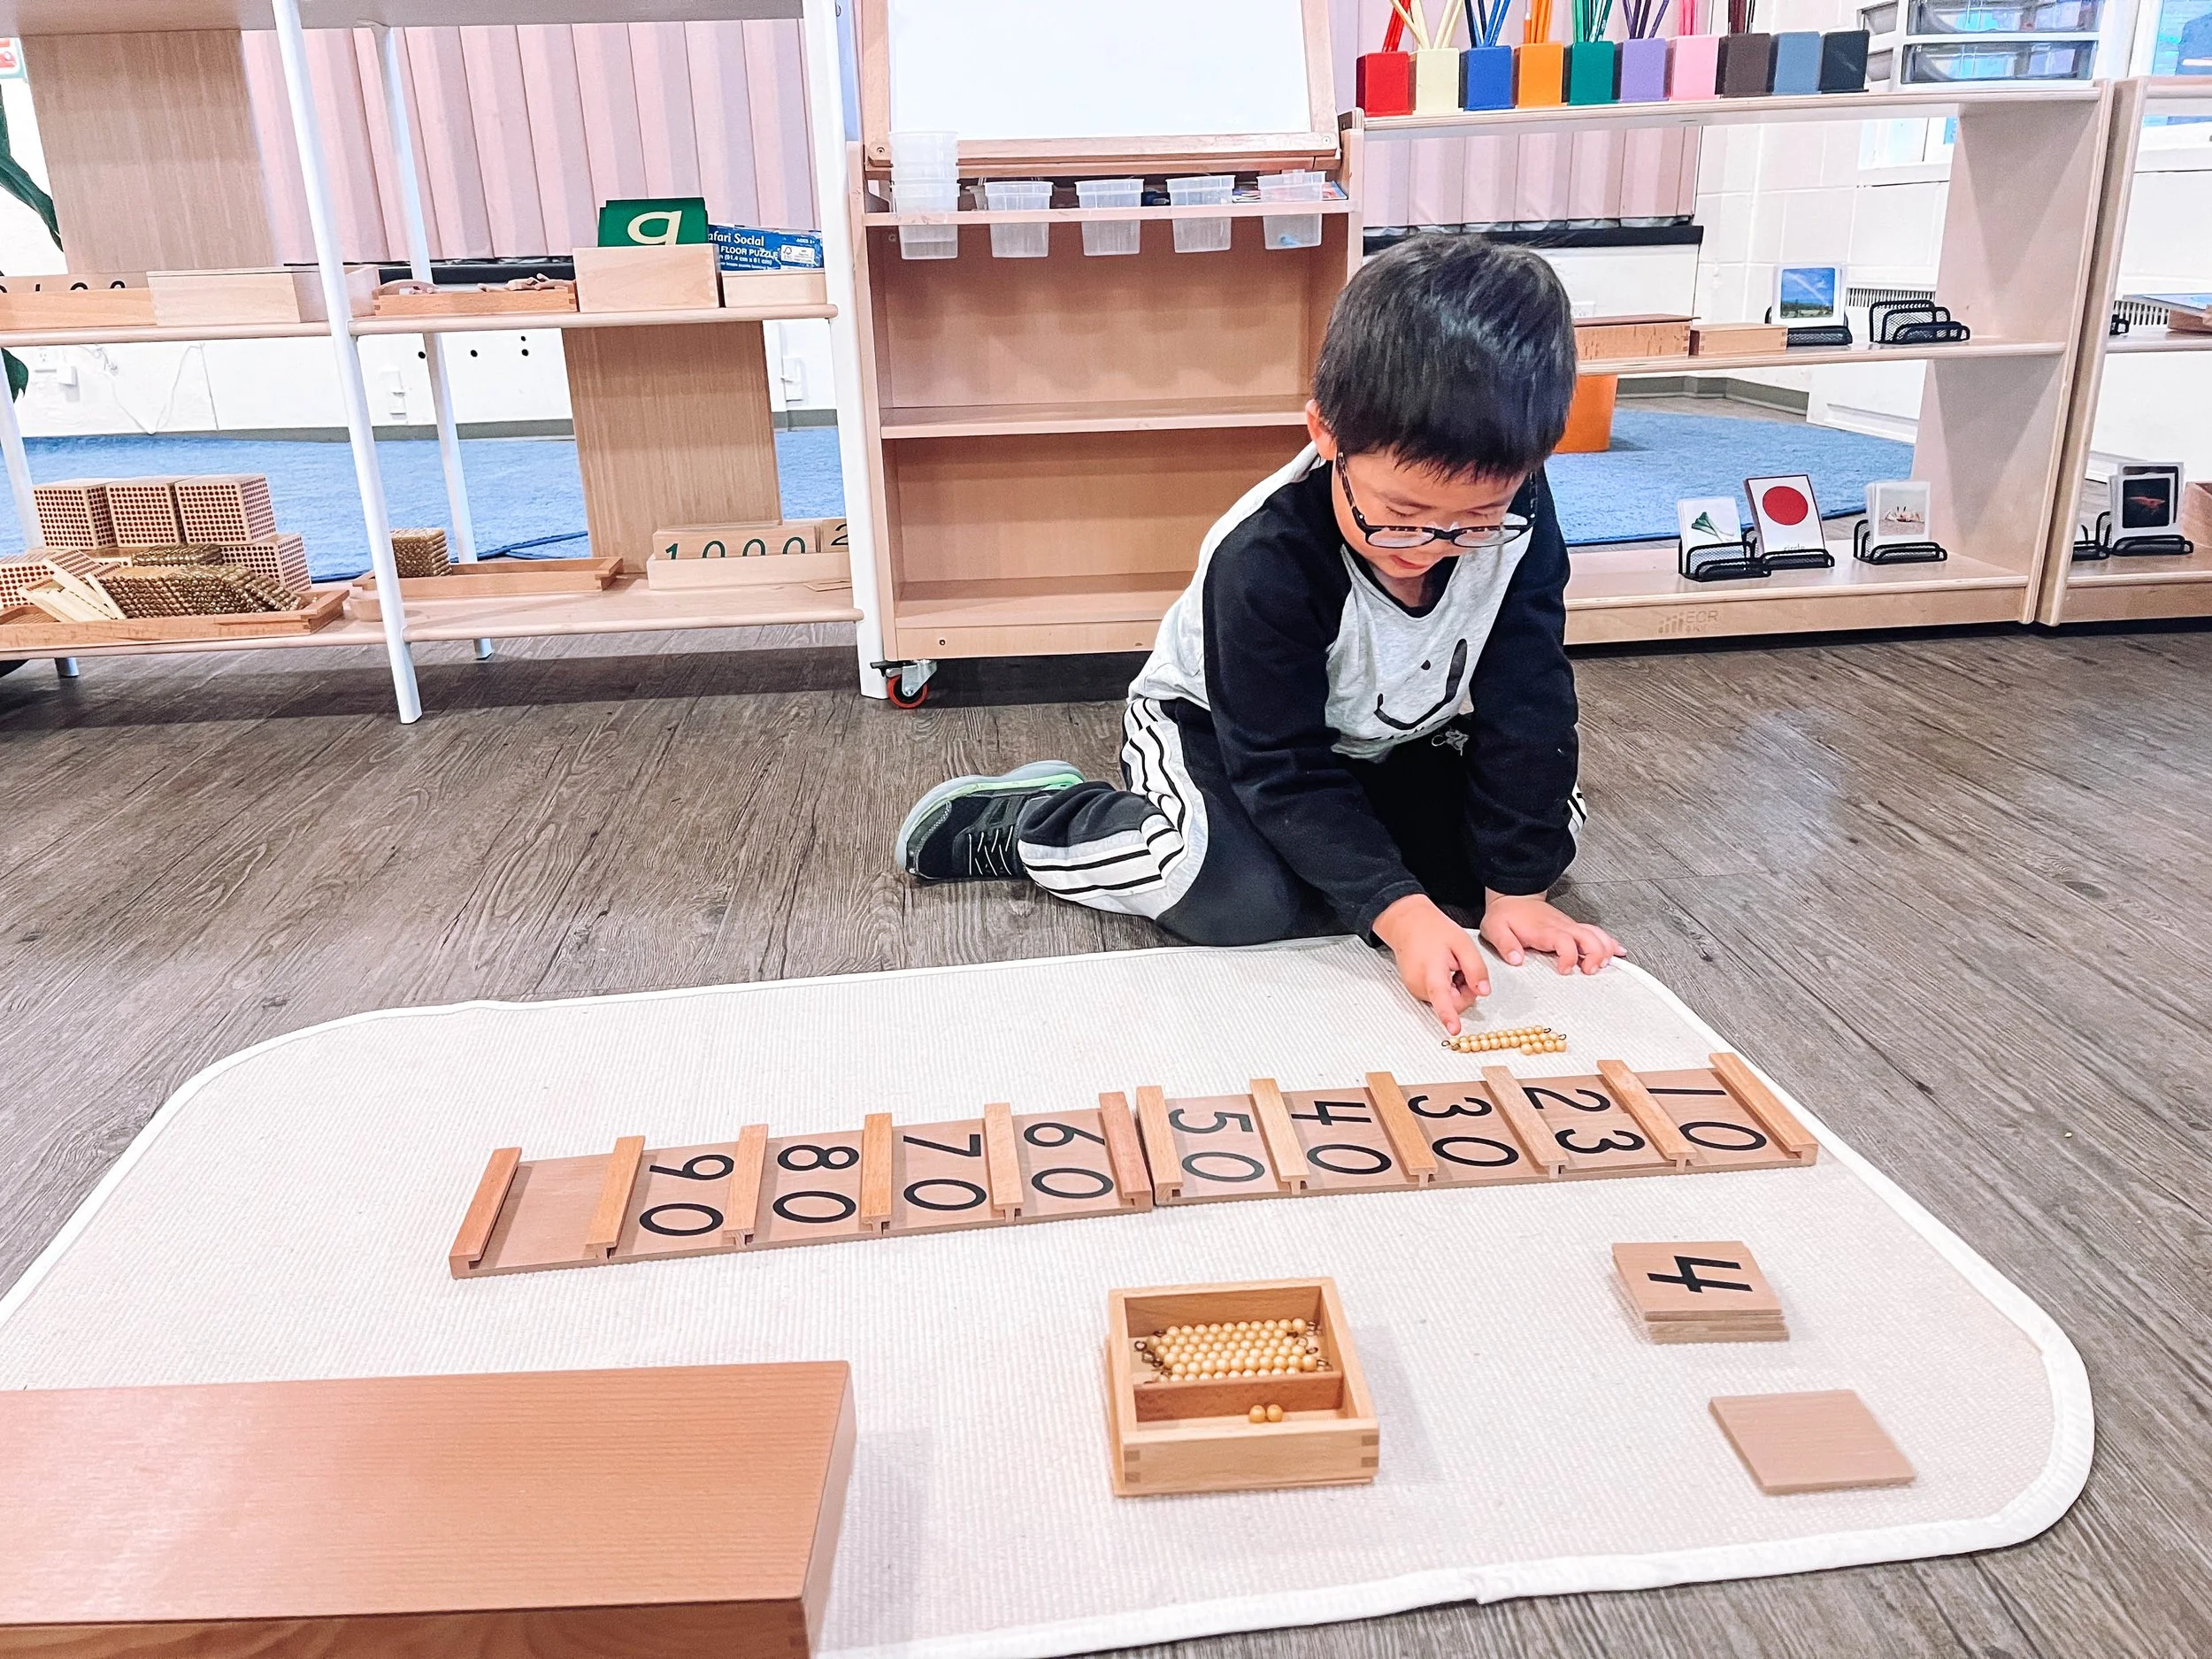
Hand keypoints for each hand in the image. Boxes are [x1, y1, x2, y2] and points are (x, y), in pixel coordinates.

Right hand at [1373, 893, 1490, 1033]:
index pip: (1442, 997)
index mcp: (1431, 970)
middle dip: (1465, 990)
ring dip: (1455, 988)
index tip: (1454, 1029)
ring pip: (1447, 1001)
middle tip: (1462, 968)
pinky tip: (1442, 969)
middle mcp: (1419, 984)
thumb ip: (1476, 968)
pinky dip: (1446, 987)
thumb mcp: (1463, 943)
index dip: (1449, 1015)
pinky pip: (1438, 997)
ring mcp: (1415, 989)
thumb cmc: (1433, 930)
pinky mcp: (1415, 990)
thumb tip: (1484, 992)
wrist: (1407, 924)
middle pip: (1453, 1002)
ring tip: (1449, 965)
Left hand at [1480, 890, 1624, 975]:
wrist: (1513, 897)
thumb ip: (1505, 944)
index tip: (1564, 970)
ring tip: (1606, 964)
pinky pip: (1596, 932)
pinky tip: (1617, 951)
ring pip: (1596, 934)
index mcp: (1545, 929)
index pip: (1565, 941)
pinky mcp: (1572, 927)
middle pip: (1590, 937)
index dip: (1569, 957)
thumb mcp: (1495, 929)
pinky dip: (1609, 942)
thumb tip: (1516, 959)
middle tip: (1591, 971)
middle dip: (1596, 955)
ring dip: (1605, 949)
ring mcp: (1569, 926)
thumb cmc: (1506, 915)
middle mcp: (1561, 926)